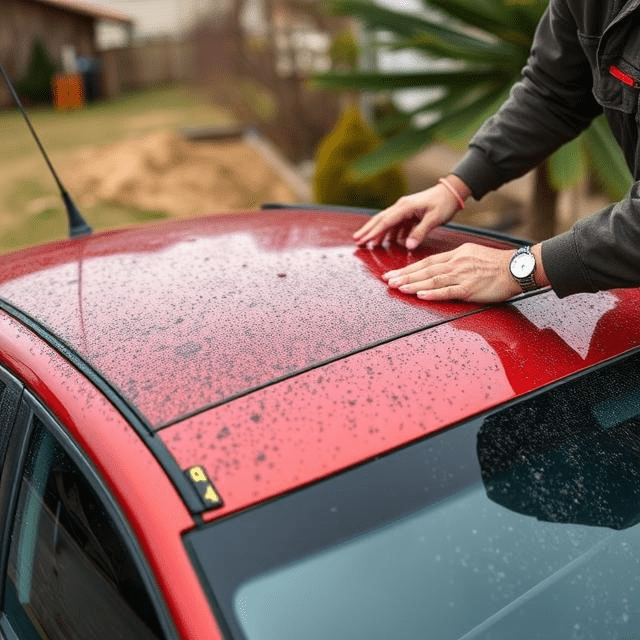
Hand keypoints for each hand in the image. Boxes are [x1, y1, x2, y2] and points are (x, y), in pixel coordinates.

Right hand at [353, 176, 470, 248]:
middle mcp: (401, 206)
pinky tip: (389, 241)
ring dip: (377, 232)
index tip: (363, 240)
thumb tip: (407, 245)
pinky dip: (390, 232)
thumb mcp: (434, 219)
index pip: (385, 221)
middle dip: (368, 230)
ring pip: (387, 222)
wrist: (452, 192)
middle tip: (357, 240)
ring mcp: (405, 209)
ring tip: (368, 243)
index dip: (373, 232)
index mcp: (405, 207)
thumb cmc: (444, 203)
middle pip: (381, 219)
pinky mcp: (409, 213)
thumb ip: (420, 232)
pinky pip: (396, 224)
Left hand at [383, 243, 521, 302]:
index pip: (427, 262)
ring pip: (432, 279)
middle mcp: (456, 263)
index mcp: (457, 255)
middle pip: (425, 270)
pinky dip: (432, 293)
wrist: (518, 267)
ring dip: (413, 284)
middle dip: (404, 276)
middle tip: (387, 280)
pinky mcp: (470, 288)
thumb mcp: (473, 256)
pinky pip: (447, 291)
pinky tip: (419, 295)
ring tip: (398, 288)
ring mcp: (462, 276)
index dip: (409, 268)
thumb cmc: (498, 265)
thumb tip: (443, 274)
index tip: (394, 273)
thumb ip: (457, 263)